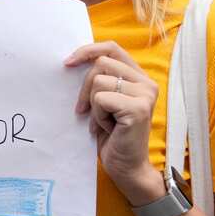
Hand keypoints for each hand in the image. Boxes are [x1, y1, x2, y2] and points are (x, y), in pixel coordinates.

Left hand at [66, 41, 163, 205]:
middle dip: (85, 88)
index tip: (67, 63)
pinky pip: (100, 99)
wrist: (126, 167)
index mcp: (140, 78)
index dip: (88, 51)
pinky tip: (108, 128)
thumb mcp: (104, 102)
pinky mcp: (138, 108)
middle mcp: (147, 83)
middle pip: (101, 63)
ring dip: (93, 105)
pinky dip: (97, 116)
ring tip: (104, 122)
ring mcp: (145, 95)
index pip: (112, 48)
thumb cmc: (112, 136)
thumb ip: (100, 80)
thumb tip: (72, 60)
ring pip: (98, 81)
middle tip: (87, 111)